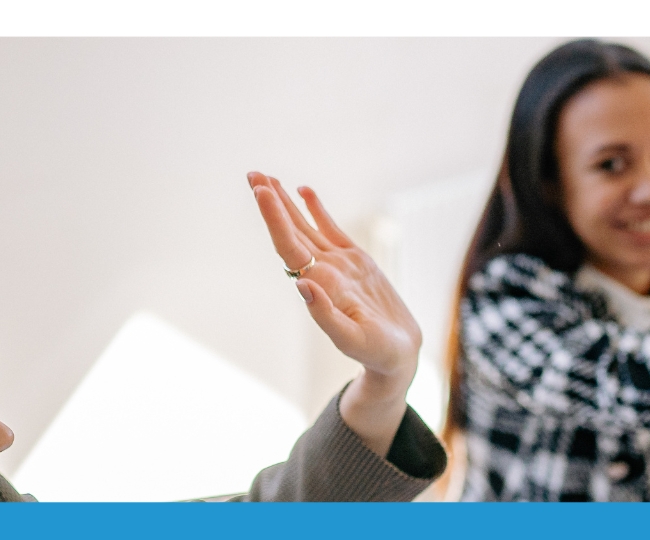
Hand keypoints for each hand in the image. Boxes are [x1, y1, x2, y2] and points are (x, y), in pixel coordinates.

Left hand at [246, 172, 420, 383]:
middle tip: (252, 174)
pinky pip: (331, 229)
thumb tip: (302, 284)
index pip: (289, 246)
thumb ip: (325, 316)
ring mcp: (338, 264)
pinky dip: (316, 209)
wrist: (398, 355)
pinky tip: (303, 191)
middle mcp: (322, 271)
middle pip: (290, 231)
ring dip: (285, 202)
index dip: (274, 218)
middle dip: (271, 202)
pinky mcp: (355, 261)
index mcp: (319, 286)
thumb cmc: (375, 353)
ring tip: (267, 178)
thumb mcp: (351, 340)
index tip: (260, 191)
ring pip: (305, 226)